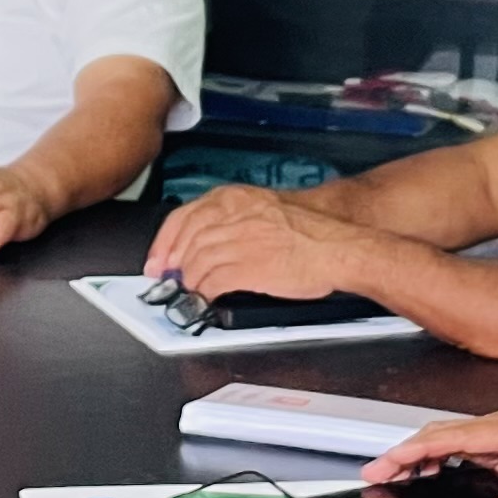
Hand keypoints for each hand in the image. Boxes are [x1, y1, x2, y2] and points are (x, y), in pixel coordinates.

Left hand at [148, 188, 366, 303]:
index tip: (157, 259)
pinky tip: (207, 298)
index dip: (164, 243)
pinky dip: (204, 293)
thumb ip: (234, 220)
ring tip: (192, 291)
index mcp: (236, 198)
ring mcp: (240, 241)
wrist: (339, 247)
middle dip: (173, 265)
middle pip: (187, 241)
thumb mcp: (265, 210)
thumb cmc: (311, 232)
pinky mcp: (248, 267)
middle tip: (170, 280)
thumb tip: (206, 241)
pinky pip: (213, 282)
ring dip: (190, 281)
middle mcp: (234, 216)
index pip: (184, 216)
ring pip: (196, 263)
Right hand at [368, 411, 497, 497]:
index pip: (452, 436)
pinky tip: (418, 477)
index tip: (390, 461)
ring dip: (413, 457)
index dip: (416, 448)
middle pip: (438, 435)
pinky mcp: (496, 448)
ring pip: (442, 441)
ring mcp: (496, 437)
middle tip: (374, 474)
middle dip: (402, 453)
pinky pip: (453, 451)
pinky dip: (430, 462)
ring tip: (385, 478)